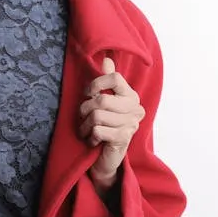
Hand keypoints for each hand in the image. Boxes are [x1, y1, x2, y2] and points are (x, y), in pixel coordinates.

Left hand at [79, 57, 144, 185]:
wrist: (105, 158)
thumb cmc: (103, 127)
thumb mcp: (103, 102)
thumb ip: (106, 81)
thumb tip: (107, 58)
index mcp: (130, 95)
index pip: (115, 78)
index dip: (96, 84)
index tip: (87, 93)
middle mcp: (135, 108)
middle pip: (101, 100)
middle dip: (84, 109)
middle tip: (82, 118)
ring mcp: (131, 124)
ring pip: (97, 116)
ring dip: (84, 126)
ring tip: (85, 131)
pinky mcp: (123, 139)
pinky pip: (98, 131)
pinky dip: (90, 136)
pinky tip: (92, 140)